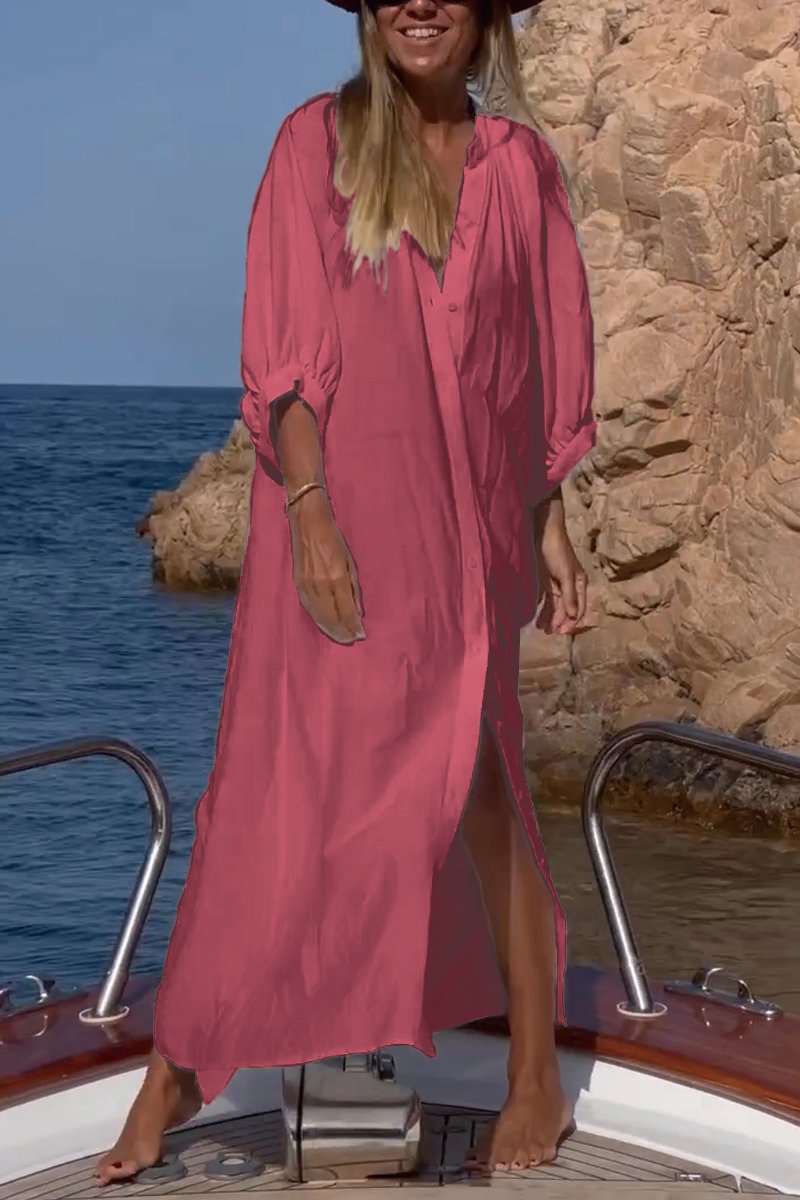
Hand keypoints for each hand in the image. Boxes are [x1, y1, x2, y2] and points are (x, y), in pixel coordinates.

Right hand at [287, 487, 365, 644]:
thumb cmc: (334, 538)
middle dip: (342, 631)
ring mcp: (307, 584)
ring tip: (340, 637)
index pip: (346, 610)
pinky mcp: (298, 582)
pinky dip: (317, 618)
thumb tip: (358, 612)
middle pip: (332, 616)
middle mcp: (321, 584)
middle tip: (351, 640)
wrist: (308, 522)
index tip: (361, 635)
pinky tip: (324, 624)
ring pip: (319, 615)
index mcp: (337, 577)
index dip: (353, 625)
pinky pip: (308, 607)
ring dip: (330, 628)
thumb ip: (354, 588)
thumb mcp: (350, 561)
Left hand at [533, 493, 587, 635]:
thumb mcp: (565, 574)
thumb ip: (569, 595)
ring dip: (550, 616)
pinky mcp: (546, 578)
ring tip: (541, 628)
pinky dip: (543, 606)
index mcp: (580, 583)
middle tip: (548, 633)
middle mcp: (571, 584)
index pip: (579, 608)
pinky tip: (537, 615)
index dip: (571, 622)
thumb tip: (573, 616)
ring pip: (556, 604)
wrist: (544, 530)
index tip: (561, 632)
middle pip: (567, 608)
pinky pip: (547, 597)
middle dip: (559, 621)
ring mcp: (558, 581)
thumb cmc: (557, 550)